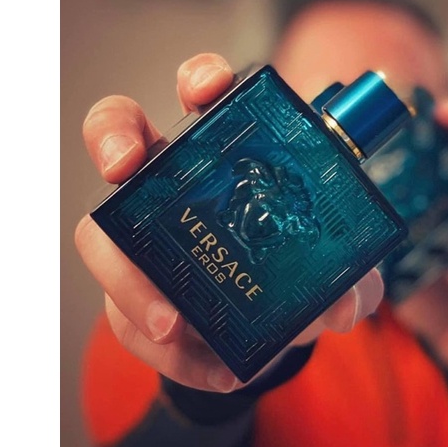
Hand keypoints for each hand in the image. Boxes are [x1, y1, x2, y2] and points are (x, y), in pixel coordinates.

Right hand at [75, 53, 383, 391]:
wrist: (268, 329)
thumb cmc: (296, 270)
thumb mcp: (333, 271)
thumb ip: (348, 280)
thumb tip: (344, 302)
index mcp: (225, 154)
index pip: (201, 91)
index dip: (199, 77)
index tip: (209, 88)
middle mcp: (173, 185)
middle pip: (118, 132)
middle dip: (113, 136)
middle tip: (125, 164)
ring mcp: (143, 238)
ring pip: (98, 233)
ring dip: (126, 277)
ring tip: (172, 322)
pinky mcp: (132, 294)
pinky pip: (124, 320)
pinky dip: (169, 352)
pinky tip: (215, 369)